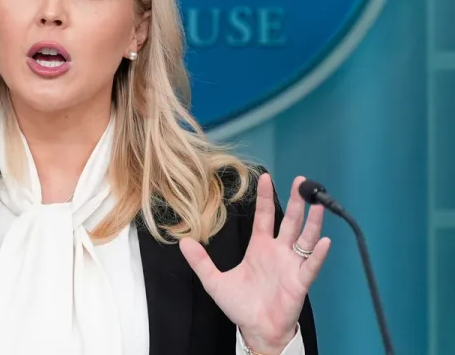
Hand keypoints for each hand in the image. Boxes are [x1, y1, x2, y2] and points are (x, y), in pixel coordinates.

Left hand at [179, 174, 329, 353]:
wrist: (256, 330)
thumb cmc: (240, 306)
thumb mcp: (214, 282)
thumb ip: (200, 262)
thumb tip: (183, 242)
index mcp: (260, 247)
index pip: (265, 216)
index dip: (265, 197)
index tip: (266, 177)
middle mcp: (278, 252)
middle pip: (290, 221)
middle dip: (297, 202)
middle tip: (302, 181)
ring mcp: (291, 265)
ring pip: (305, 238)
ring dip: (312, 221)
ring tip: (318, 204)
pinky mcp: (299, 282)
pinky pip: (311, 265)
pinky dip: (318, 254)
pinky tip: (324, 240)